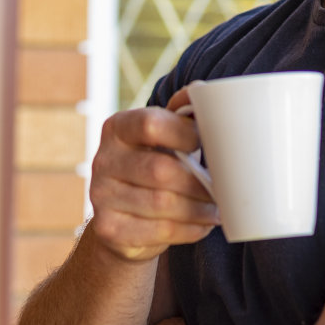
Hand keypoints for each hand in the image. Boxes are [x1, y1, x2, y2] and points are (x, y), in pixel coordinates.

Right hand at [88, 103, 218, 262]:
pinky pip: (160, 231)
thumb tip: (204, 93)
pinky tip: (203, 225)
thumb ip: (182, 116)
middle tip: (222, 188)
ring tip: (218, 209)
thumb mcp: (163, 139)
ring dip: (199, 209)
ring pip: (163, 204)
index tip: (205, 143)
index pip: (151, 125)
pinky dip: (190, 229)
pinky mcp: (109, 229)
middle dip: (198, 182)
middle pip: (160, 170)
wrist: (123, 218)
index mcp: (118, 128)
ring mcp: (101, 196)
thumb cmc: (154, 166)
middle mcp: (103, 160)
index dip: (185, 134)